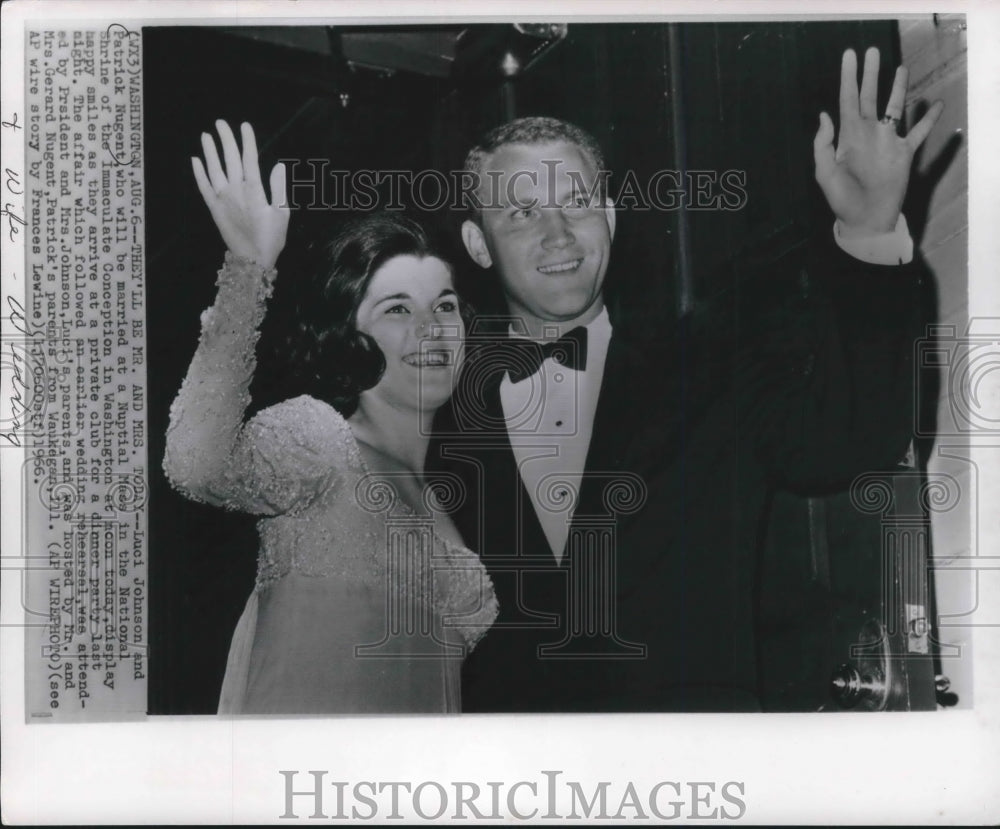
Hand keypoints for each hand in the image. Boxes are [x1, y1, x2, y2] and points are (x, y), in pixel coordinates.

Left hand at [192, 120, 288, 268]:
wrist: (252, 261)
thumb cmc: (271, 238)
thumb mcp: (282, 214)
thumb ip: (279, 188)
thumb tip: (279, 165)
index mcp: (254, 190)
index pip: (249, 159)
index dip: (247, 141)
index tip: (245, 125)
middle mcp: (235, 190)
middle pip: (229, 158)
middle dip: (226, 139)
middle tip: (221, 123)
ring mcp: (222, 199)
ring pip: (214, 169)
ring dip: (209, 151)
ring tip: (206, 135)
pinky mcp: (213, 208)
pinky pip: (203, 186)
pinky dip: (198, 172)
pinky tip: (195, 160)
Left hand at [814, 47, 943, 234]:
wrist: (865, 220)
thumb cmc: (842, 200)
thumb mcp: (825, 174)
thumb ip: (823, 145)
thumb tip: (824, 115)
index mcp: (847, 136)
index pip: (847, 100)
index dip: (848, 78)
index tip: (849, 56)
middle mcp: (867, 134)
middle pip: (869, 96)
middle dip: (870, 74)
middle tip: (873, 51)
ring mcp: (886, 142)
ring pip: (894, 107)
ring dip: (898, 88)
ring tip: (901, 68)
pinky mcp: (903, 153)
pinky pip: (918, 132)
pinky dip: (928, 119)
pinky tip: (935, 104)